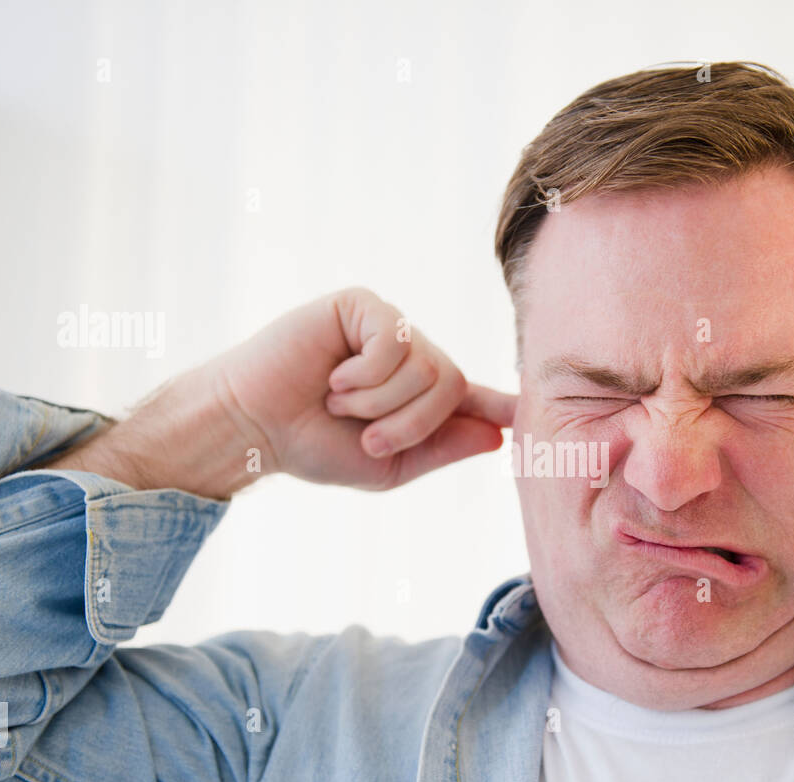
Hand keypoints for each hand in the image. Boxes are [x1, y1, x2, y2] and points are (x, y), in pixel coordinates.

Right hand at [215, 287, 515, 490]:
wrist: (255, 427)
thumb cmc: (314, 446)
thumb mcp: (386, 463)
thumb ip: (440, 448)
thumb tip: (497, 435)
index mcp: (419, 397)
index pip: (475, 396)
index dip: (505, 403)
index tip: (538, 407)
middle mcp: (411, 357)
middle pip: (453, 384)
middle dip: (411, 423)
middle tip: (366, 437)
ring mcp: (389, 327)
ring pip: (428, 365)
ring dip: (379, 402)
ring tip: (338, 403)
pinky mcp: (362, 305)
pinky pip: (395, 342)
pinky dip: (365, 374)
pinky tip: (332, 376)